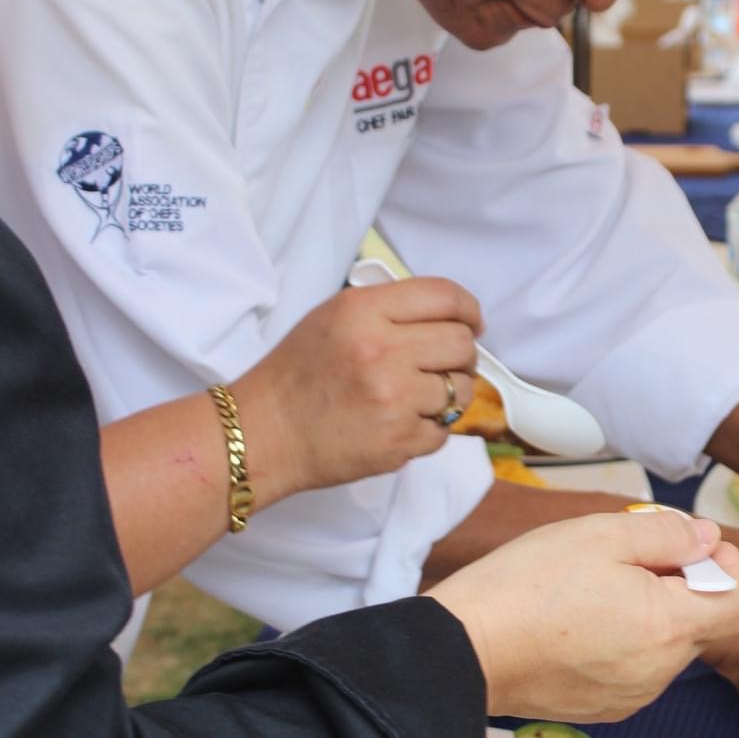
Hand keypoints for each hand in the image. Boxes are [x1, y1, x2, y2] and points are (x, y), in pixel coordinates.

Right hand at [231, 277, 482, 503]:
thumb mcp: (333, 317)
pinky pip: (444, 430)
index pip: (444, 296)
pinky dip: (429, 427)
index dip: (468, 309)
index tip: (472, 321)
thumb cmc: (298, 374)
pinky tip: (400, 421)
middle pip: (462, 343)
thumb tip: (448, 314)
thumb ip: (388, 308)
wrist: (266, 433)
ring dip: (448, 393)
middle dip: (461, 353)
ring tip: (417, 395)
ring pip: (460, 389)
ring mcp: (394, 399)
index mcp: (363, 312)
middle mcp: (382, 351)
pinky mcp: (399, 441)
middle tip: (444, 362)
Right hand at [428, 509, 738, 721]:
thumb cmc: (527, 585)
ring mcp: (632, 695)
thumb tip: (707, 540)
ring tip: (592, 588)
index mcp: (668, 626)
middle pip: (700, 621)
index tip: (694, 546)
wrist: (463, 650)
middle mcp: (659, 672)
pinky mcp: (603, 708)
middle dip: (680, 583)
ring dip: (649, 612)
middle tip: (628, 556)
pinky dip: (623, 641)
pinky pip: (635, 668)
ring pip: (665, 644)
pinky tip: (578, 621)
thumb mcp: (602, 534)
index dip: (728, 566)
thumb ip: (668, 534)